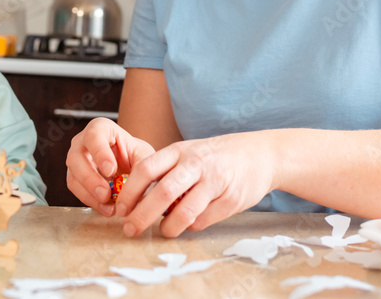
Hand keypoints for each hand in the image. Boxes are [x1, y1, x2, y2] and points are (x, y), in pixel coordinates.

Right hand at [65, 117, 154, 215]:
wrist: (132, 166)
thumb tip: (139, 187)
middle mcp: (83, 142)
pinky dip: (91, 202)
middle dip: (90, 179)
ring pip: (73, 176)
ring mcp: (76, 160)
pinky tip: (106, 208)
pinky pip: (77, 191)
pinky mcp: (75, 178)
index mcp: (101, 128)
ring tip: (110, 207)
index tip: (111, 171)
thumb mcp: (144, 156)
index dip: (100, 153)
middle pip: (77, 157)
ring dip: (90, 194)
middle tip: (106, 194)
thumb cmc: (135, 155)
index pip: (94, 135)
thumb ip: (142, 167)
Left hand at [115, 131, 277, 237]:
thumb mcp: (189, 152)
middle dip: (142, 215)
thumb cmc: (216, 156)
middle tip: (130, 229)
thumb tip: (136, 198)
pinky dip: (191, 226)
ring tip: (163, 231)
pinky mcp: (231, 199)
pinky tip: (189, 224)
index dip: (129, 192)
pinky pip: (204, 220)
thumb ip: (166, 170)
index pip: (146, 169)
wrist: (260, 154)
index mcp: (181, 150)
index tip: (120, 208)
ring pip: (184, 211)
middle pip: (162, 193)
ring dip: (168, 227)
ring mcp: (216, 181)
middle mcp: (197, 164)